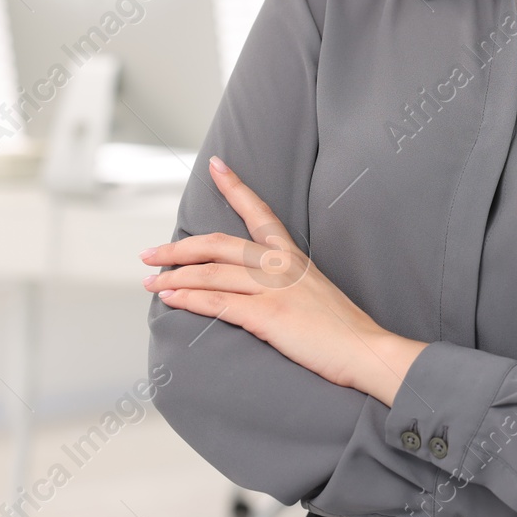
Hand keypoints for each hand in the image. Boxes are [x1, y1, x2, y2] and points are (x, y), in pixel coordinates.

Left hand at [140, 155, 424, 398]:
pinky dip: (189, 298)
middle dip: (178, 247)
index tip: (215, 165)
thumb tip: (254, 288)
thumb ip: (285, 284)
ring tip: (150, 282)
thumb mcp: (313, 293)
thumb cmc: (342, 330)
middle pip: (218, 244)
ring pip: (211, 272)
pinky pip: (217, 301)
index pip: (260, 212)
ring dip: (174, 276)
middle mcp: (281, 265)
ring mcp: (274, 288)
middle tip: (149, 254)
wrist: (367, 351)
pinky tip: (171, 299)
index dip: (235, 187)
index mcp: (293, 256)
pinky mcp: (268, 315)